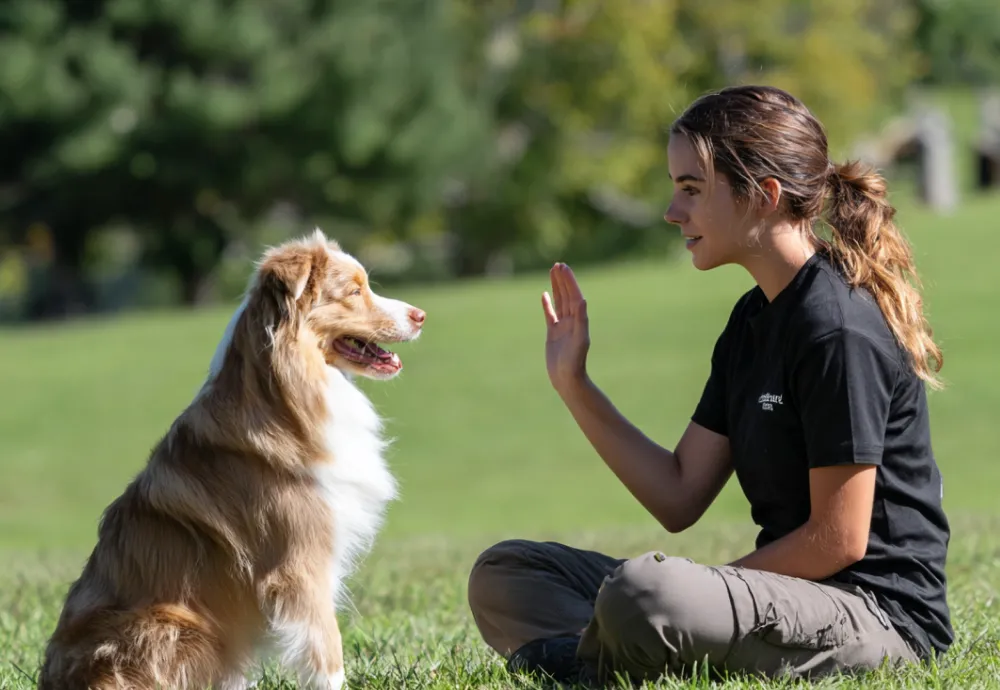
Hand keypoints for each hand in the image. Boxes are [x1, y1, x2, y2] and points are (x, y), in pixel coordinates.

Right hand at [542, 263, 589, 392]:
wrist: (568, 380)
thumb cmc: (575, 362)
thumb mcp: (579, 340)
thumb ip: (581, 319)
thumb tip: (582, 300)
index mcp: (579, 320)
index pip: (574, 296)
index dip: (569, 281)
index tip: (563, 267)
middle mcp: (572, 321)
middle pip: (567, 295)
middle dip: (563, 280)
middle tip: (558, 264)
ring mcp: (562, 327)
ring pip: (559, 302)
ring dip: (557, 287)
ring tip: (553, 272)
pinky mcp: (553, 334)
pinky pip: (550, 315)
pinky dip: (547, 305)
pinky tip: (544, 295)